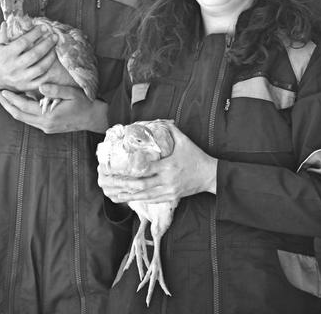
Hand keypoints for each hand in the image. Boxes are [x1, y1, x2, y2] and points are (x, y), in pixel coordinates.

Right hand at [0, 22, 56, 96]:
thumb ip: (3, 33)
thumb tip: (7, 21)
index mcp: (6, 55)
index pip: (23, 42)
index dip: (35, 34)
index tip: (43, 28)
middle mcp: (14, 67)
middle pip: (35, 54)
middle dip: (47, 44)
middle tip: (54, 36)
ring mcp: (20, 78)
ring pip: (40, 68)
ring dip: (50, 57)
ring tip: (55, 48)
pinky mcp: (25, 86)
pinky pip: (41, 80)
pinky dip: (48, 72)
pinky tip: (52, 63)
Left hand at [0, 83, 108, 133]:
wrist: (93, 118)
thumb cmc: (83, 104)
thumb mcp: (71, 93)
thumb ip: (55, 90)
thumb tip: (40, 86)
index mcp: (48, 116)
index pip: (24, 107)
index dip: (12, 99)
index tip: (2, 90)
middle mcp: (44, 124)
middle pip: (18, 115)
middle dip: (6, 104)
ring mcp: (45, 127)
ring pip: (23, 118)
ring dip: (12, 108)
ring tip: (4, 97)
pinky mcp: (47, 127)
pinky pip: (30, 119)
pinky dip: (21, 111)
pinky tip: (19, 102)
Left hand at [97, 124, 216, 202]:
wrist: (210, 175)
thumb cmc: (196, 156)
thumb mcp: (184, 140)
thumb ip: (170, 130)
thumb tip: (159, 120)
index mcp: (168, 165)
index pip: (146, 168)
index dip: (131, 169)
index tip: (118, 167)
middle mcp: (167, 180)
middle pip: (141, 184)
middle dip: (124, 184)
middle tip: (110, 181)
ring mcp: (168, 191)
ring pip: (145, 195)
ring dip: (128, 195)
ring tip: (114, 193)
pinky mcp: (171, 198)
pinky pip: (152, 200)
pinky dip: (139, 200)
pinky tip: (129, 198)